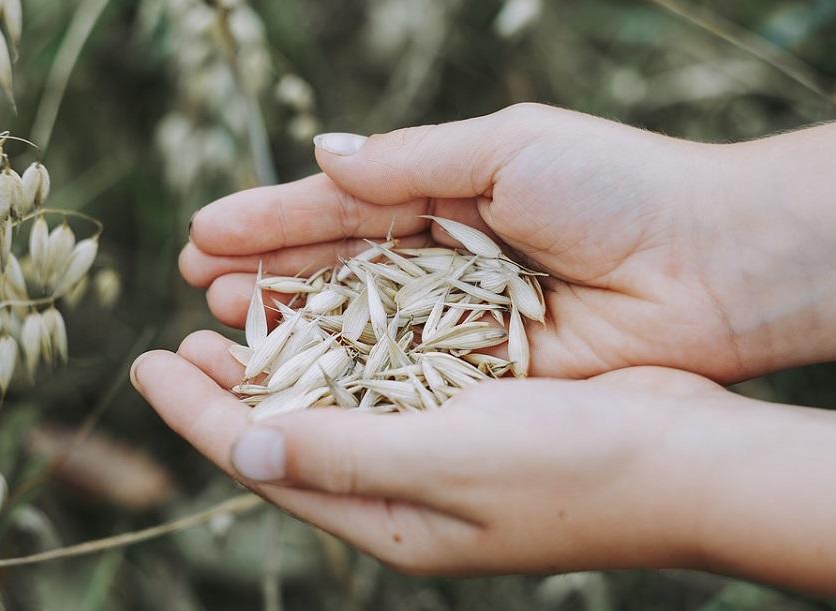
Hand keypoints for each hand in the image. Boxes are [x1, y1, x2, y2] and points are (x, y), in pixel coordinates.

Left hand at [133, 330, 717, 573]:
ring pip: (335, 405)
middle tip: (176, 341)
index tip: (143, 364)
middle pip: (290, 435)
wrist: (692, 461)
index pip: (266, 462)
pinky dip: (345, 349)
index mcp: (389, 519)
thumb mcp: (448, 461)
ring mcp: (441, 455)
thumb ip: (343, 454)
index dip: (197, 414)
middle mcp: (405, 492)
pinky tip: (327, 315)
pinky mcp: (475, 415)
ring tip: (232, 321)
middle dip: (228, 389)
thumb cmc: (576, 468)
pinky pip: (386, 382)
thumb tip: (241, 446)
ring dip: (282, 362)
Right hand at [181, 103, 758, 381]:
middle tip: (198, 284)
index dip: (273, 219)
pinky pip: (403, 375)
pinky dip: (349, 375)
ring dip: (292, 324)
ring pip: (359, 326)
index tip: (205, 232)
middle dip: (268, 273)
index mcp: (448, 193)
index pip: (341, 206)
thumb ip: (408, 161)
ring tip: (224, 323)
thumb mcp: (506, 148)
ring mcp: (462, 321)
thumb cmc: (616, 187)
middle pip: (338, 269)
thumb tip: (321, 154)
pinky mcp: (486, 375)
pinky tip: (294, 373)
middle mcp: (445, 260)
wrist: (714, 265)